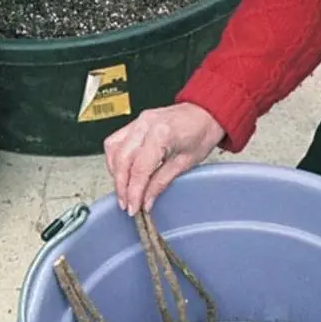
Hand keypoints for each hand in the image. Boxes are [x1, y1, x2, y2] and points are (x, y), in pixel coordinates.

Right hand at [103, 102, 225, 214]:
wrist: (207, 114)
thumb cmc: (202, 133)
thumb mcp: (185, 163)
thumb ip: (161, 182)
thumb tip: (146, 200)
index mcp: (161, 134)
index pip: (139, 169)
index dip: (134, 192)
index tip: (133, 208)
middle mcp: (145, 125)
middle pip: (122, 160)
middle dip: (122, 186)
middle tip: (127, 204)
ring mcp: (138, 121)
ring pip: (113, 149)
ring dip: (115, 173)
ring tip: (124, 191)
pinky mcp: (135, 122)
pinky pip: (115, 141)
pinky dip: (115, 159)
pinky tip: (122, 172)